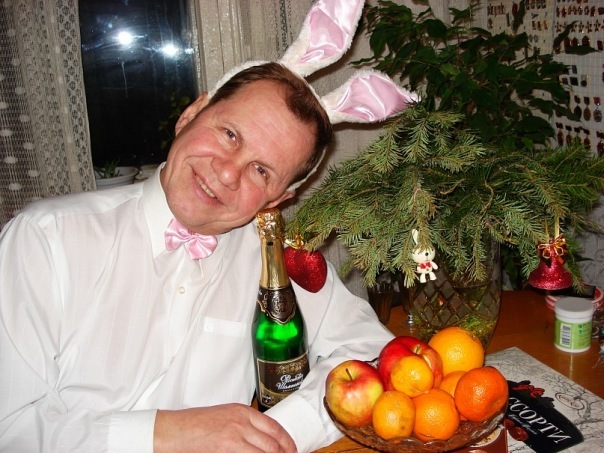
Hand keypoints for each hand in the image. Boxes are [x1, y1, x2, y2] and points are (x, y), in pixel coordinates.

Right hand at [154, 404, 296, 452]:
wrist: (173, 431)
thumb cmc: (195, 425)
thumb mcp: (225, 417)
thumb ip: (245, 425)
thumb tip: (263, 440)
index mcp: (242, 412)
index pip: (275, 428)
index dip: (288, 442)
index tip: (293, 450)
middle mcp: (241, 423)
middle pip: (273, 444)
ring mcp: (234, 438)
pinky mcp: (226, 450)